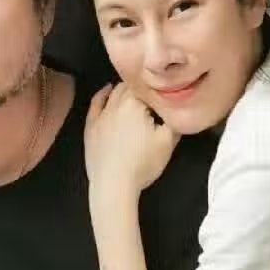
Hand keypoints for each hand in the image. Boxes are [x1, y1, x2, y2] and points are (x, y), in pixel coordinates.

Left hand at [84, 83, 179, 199]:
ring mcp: (101, 113)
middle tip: (153, 94)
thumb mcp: (168, 142)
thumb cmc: (143, 163)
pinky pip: (96, 102)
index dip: (158, 88)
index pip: (148, 86)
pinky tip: (107, 89)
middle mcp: (116, 103)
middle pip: (130, 86)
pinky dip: (103, 93)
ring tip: (136, 91)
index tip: (165, 94)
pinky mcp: (90, 124)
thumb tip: (178, 108)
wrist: (113, 184)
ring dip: (125, 88)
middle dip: (142, 88)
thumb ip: (175, 121)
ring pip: (114, 92)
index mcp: (135, 103)